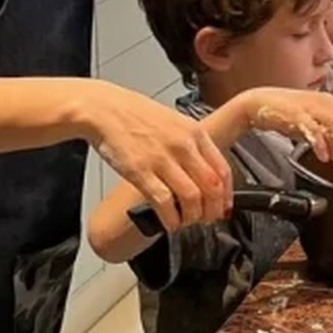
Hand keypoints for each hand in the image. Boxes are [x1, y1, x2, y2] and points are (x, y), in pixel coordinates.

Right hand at [80, 81, 231, 233]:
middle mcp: (182, 145)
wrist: (105, 109)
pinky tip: (169, 222)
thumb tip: (207, 171)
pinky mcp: (140, 172)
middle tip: (207, 219)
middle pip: (212, 187)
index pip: (223, 170)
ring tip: (185, 221)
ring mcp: (162, 159)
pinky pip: (164, 203)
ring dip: (192, 218)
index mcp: (194, 132)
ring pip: (192, 198)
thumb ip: (192, 145)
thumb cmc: (137, 115)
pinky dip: (171, 220)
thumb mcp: (175, 122)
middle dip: (213, 211)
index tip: (224, 207)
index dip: (227, 196)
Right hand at [240, 87, 332, 166]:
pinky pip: (314, 130)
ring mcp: (310, 107)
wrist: (259, 103)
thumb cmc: (286, 113)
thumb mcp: (312, 121)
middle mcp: (323, 102)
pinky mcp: (297, 114)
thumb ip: (328, 131)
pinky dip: (321, 145)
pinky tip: (323, 156)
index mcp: (329, 102)